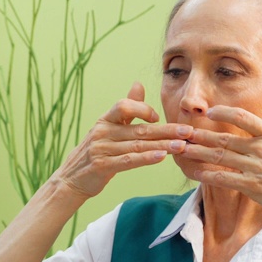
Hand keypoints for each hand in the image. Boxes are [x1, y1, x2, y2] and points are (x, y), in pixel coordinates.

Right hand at [53, 82, 193, 198]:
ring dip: (163, 146)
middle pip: (140, 129)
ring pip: (138, 146)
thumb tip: (139, 84)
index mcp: (105, 120)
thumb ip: (126, 107)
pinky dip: (147, 159)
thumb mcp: (108, 126)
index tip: (158, 118)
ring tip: (182, 146)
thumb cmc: (97, 150)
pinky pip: (129, 161)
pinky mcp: (103, 166)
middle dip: (167, 130)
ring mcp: (102, 149)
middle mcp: (103, 132)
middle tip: (188, 131)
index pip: (124, 106)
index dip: (143, 109)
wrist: (72, 178)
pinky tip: (162, 157)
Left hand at [183, 92, 261, 216]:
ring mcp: (255, 168)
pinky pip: (224, 178)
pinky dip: (208, 175)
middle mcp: (261, 149)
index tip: (210, 112)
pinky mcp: (252, 186)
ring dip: (199, 152)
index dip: (224, 113)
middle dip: (201, 134)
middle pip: (224, 138)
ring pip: (220, 157)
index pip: (243, 118)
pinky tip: (195, 172)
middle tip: (183, 131)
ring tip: (182, 148)